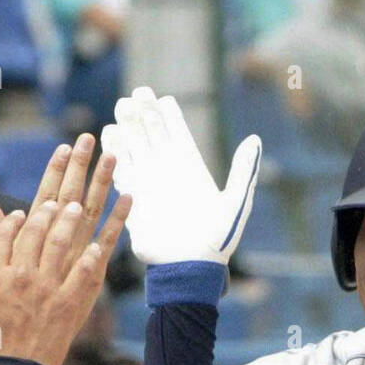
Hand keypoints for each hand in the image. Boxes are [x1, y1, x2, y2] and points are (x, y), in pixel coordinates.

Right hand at [0, 134, 129, 364]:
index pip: (2, 236)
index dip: (10, 220)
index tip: (19, 211)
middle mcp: (20, 276)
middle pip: (33, 233)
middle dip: (46, 210)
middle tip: (57, 196)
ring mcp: (46, 289)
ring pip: (59, 246)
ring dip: (68, 222)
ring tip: (77, 206)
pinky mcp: (68, 304)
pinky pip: (82, 275)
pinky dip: (91, 258)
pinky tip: (99, 244)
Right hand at [101, 86, 260, 265]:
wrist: (190, 269)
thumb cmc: (217, 241)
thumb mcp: (236, 203)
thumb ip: (244, 171)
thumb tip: (255, 139)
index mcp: (191, 170)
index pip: (177, 134)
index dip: (169, 115)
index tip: (162, 98)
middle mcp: (168, 173)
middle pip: (153, 135)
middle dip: (145, 114)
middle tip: (137, 94)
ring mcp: (149, 185)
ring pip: (134, 149)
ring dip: (127, 128)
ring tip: (121, 107)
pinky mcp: (133, 200)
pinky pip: (121, 172)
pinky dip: (115, 154)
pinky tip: (109, 135)